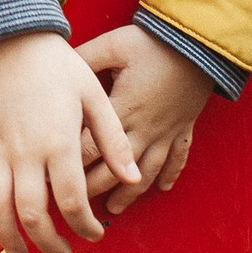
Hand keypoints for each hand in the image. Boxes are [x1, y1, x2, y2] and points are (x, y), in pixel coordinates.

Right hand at [0, 30, 140, 252]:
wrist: (12, 37)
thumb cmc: (58, 65)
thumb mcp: (94, 95)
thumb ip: (113, 140)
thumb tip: (132, 177)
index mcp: (58, 141)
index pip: (71, 201)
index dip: (84, 225)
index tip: (94, 233)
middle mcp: (25, 151)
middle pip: (32, 213)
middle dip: (49, 242)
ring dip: (7, 236)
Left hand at [75, 25, 211, 217]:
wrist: (198, 42)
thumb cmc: (154, 43)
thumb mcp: (113, 45)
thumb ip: (85, 58)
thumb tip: (58, 66)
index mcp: (123, 109)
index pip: (91, 146)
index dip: (70, 164)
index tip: (53, 177)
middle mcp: (144, 128)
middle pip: (115, 169)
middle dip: (94, 189)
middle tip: (75, 207)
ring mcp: (166, 131)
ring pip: (146, 172)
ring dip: (129, 193)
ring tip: (113, 210)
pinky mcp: (183, 127)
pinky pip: (178, 158)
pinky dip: (170, 175)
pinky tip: (163, 190)